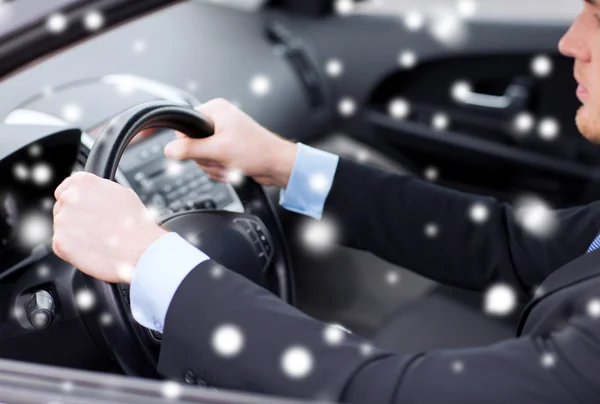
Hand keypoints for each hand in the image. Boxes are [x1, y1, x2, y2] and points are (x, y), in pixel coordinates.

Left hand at [52, 172, 167, 283]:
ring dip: (74, 235)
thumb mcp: (121, 193)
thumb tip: (92, 196)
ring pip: (62, 229)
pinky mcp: (60, 242)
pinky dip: (73, 251)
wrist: (142, 249)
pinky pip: (61, 246)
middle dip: (75, 219)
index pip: (65, 189)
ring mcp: (62, 220)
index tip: (83, 212)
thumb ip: (98, 191)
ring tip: (98, 240)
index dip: (77, 203)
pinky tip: (92, 250)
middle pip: (61, 209)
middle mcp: (69, 197)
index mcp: (83, 181)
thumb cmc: (137, 224)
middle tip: (95, 229)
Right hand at [164, 98, 297, 187]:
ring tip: (230, 165)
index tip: (198, 151)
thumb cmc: (257, 152)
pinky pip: (212, 162)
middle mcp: (219, 119)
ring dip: (214, 167)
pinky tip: (233, 169)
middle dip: (206, 158)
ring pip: (202, 157)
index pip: (185, 125)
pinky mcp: (227, 149)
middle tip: (221, 159)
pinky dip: (220, 170)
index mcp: (215, 109)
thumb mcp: (218, 150)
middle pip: (192, 144)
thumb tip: (169, 149)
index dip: (189, 142)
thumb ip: (190, 149)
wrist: (276, 166)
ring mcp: (223, 135)